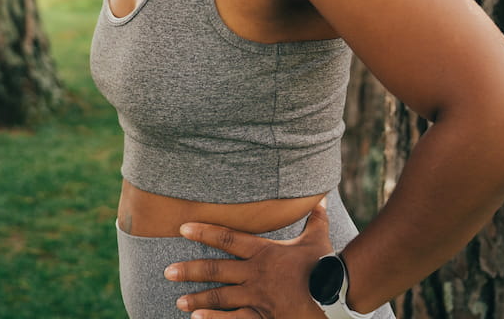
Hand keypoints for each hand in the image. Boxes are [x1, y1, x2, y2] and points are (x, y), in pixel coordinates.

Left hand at [164, 198, 331, 318]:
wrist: (336, 295)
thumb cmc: (325, 266)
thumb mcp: (317, 239)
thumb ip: (315, 218)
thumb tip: (321, 197)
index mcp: (263, 252)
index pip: (227, 238)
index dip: (204, 232)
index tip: (182, 229)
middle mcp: (255, 274)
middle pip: (216, 270)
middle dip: (190, 270)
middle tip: (168, 272)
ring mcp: (258, 298)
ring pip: (221, 297)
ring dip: (198, 299)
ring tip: (179, 301)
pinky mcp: (264, 317)